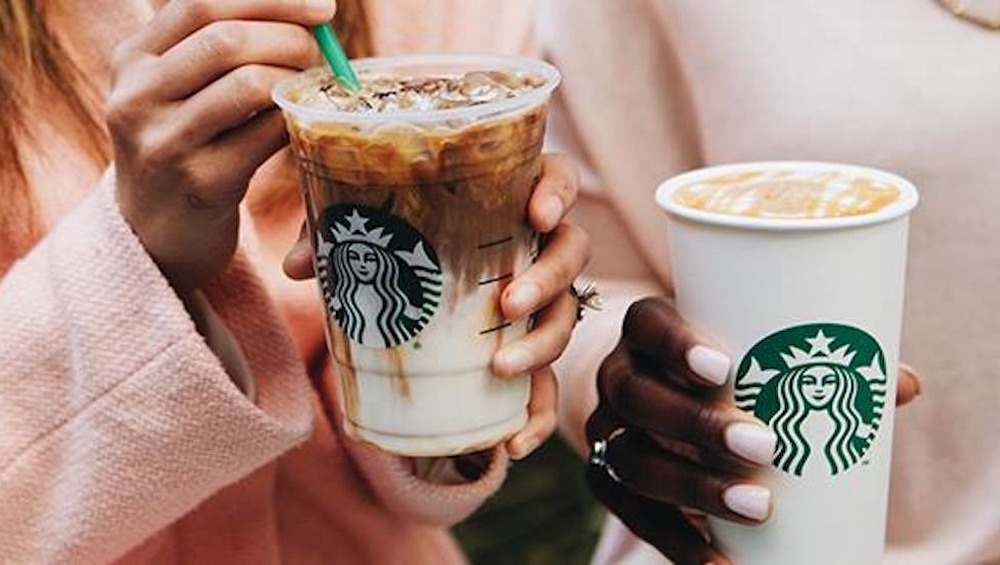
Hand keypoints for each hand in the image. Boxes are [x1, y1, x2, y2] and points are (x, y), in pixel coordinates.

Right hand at [108, 0, 334, 291]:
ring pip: (250, 84)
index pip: (202, 3)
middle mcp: (136, 97)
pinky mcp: (201, 184)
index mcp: (131, 59)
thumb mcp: (175, 89)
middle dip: (291, 40)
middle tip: (320, 58)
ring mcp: (165, 143)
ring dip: (296, 82)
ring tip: (309, 92)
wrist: (154, 234)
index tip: (322, 8)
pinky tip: (301, 126)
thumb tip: (300, 11)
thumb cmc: (184, 146)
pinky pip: (266, 135)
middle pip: (228, 40)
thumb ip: (214, 47)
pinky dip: (295, 122)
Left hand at [284, 154, 589, 460]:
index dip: (558, 193)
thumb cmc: (398, 239)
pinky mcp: (527, 354)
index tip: (537, 215)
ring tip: (501, 366)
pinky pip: (547, 389)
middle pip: (572, 252)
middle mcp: (535, 249)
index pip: (556, 180)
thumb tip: (297, 266)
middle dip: (548, 279)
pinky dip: (536, 419)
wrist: (408, 290)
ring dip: (543, 344)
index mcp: (508, 201)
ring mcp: (539, 304)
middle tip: (508, 302)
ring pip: (565, 318)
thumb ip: (333, 232)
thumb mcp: (366, 227)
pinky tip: (512, 444)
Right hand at [586, 297, 921, 564]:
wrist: (660, 394)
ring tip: (759, 507)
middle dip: (698, 425)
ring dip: (693, 487)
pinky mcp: (608, 478)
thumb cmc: (723, 366)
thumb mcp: (754, 351)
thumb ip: (818, 364)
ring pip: (632, 458)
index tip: (728, 369)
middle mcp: (619, 375)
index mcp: (649, 331)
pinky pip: (631, 512)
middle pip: (638, 395)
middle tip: (765, 447)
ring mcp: (609, 429)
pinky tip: (719, 562)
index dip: (677, 344)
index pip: (647, 323)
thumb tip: (903, 385)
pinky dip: (675, 541)